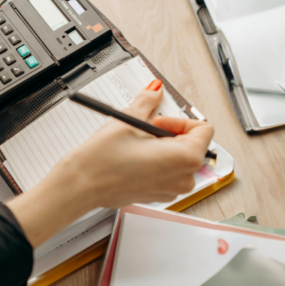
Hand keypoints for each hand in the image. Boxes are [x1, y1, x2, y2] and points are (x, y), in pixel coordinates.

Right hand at [62, 85, 214, 206]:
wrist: (81, 185)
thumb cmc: (103, 161)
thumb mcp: (129, 120)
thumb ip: (148, 102)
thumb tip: (155, 90)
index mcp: (185, 158)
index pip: (204, 129)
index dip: (180, 119)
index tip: (159, 119)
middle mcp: (184, 178)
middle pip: (192, 145)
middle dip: (170, 133)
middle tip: (145, 129)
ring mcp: (171, 190)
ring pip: (178, 159)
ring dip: (162, 147)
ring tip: (137, 143)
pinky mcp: (158, 195)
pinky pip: (167, 173)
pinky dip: (155, 162)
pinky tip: (133, 157)